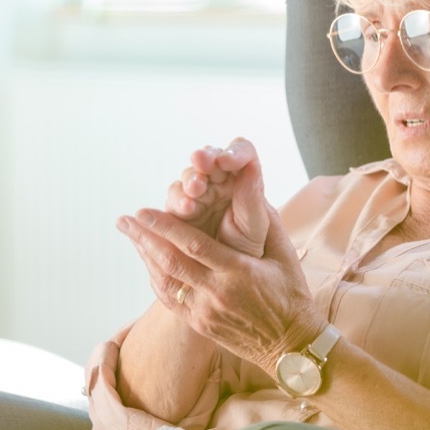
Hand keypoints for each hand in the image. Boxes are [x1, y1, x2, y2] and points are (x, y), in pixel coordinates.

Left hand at [117, 206, 325, 372]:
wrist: (291, 346)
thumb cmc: (291, 295)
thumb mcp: (286, 256)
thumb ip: (267, 223)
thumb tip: (251, 187)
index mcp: (239, 272)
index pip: (194, 245)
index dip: (165, 227)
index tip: (144, 211)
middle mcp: (217, 293)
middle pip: (171, 262)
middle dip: (144, 238)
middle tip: (123, 219)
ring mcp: (205, 312)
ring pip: (166, 282)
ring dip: (144, 256)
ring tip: (129, 235)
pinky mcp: (200, 325)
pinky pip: (171, 300)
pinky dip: (156, 279)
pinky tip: (147, 262)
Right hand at [163, 137, 269, 256]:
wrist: (227, 278)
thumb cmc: (247, 249)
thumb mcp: (255, 225)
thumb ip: (252, 195)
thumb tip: (251, 164)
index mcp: (243, 178)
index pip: (242, 151)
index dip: (235, 151)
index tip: (228, 160)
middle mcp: (218, 181)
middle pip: (210, 158)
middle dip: (205, 160)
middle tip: (203, 165)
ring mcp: (196, 193)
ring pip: (190, 176)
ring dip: (190, 180)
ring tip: (195, 191)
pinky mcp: (177, 209)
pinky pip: (175, 197)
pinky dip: (179, 199)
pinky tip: (186, 207)